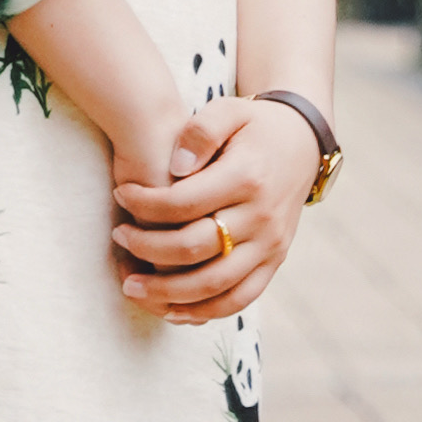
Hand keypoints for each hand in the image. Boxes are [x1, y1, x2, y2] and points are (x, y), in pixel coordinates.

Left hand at [112, 96, 308, 323]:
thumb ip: (201, 131)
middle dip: (148, 249)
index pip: (185, 202)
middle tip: (119, 238)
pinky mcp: (274, 263)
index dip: (146, 204)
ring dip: (168, 294)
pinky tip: (171, 310)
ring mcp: (270, 246)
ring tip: (130, 287)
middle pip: (195, 249)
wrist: (303, 143)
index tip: (121, 194)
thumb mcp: (230, 110)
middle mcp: (261, 217)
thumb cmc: (255, 125)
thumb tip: (175, 166)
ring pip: (215, 286)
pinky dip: (203, 311)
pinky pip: (239, 300)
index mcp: (247, 177)